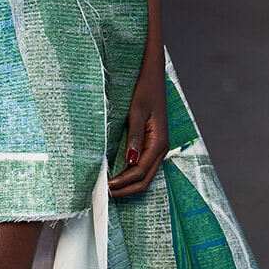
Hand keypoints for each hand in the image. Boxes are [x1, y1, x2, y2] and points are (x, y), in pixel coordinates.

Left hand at [108, 61, 168, 198]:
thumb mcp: (136, 112)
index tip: (106, 186)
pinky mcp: (153, 143)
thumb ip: (134, 137)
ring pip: (146, 175)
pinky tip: (119, 175)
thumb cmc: (144, 90)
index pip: (140, 171)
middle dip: (127, 189)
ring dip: (130, 184)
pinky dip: (132, 174)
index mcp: (159, 141)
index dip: (123, 182)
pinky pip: (145, 166)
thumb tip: (130, 161)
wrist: (152, 74)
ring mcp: (158, 146)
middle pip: (146, 179)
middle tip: (106, 194)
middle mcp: (161, 147)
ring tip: (111, 188)